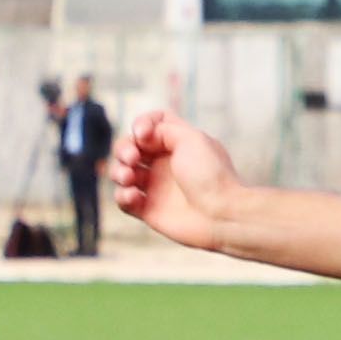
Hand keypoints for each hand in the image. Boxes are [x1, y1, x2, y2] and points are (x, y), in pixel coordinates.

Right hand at [111, 109, 241, 250]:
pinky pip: (124, 200)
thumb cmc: (211, 175)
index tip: (142, 134)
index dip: (141, 124)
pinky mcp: (148, 210)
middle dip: (123, 149)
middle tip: (132, 159)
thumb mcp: (191, 138)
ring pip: (122, 173)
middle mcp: (164, 163)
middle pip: (129, 147)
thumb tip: (142, 135)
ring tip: (129, 178)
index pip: (150, 125)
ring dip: (118, 172)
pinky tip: (134, 196)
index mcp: (176, 144)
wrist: (222, 215)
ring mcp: (155, 187)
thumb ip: (163, 128)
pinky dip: (122, 196)